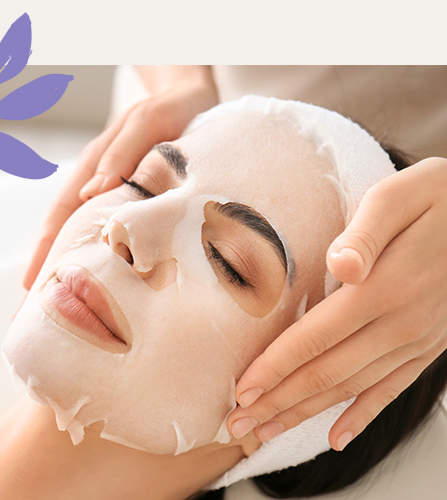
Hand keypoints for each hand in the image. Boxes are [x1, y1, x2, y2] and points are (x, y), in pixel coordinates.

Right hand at [22, 66, 217, 289]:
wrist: (188, 96)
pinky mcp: (133, 200)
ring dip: (68, 269)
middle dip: (47, 271)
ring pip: (84, 237)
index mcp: (95, 170)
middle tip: (29, 314)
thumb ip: (120, 155)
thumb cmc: (169, 109)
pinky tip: (100, 281)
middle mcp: (97, 185)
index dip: (44, 251)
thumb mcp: (146, 125)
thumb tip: (91, 194)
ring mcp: (113, 194)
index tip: (29, 287)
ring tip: (57, 308)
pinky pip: (109, 233)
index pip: (62, 217)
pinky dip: (98, 258)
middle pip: (65, 233)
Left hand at [227, 157, 446, 451]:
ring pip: (351, 389)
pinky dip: (361, 416)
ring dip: (305, 414)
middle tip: (238, 426)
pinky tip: (338, 437)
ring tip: (267, 433)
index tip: (241, 393)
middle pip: (325, 374)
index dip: (274, 369)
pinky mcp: (429, 345)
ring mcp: (417, 340)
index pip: (314, 340)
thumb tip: (342, 266)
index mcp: (382, 289)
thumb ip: (366, 233)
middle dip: (277, 403)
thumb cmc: (438, 198)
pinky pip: (391, 389)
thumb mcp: (399, 198)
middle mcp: (400, 325)